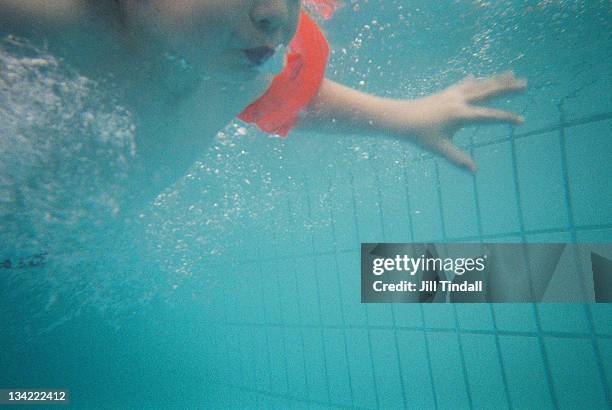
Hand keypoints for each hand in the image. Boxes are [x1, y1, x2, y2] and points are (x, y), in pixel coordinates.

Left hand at [399, 72, 526, 172]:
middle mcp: (459, 101)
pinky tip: (475, 77)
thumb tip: (474, 172)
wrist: (400, 118)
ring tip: (512, 73)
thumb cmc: (419, 135)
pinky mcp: (445, 93)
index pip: (489, 117)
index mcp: (460, 115)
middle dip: (508, 88)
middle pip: (488, 92)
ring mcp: (452, 94)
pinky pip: (463, 85)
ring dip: (496, 80)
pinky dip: (472, 82)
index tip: (521, 121)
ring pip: (479, 85)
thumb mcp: (440, 149)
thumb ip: (458, 159)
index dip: (506, 119)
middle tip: (525, 84)